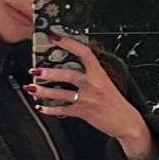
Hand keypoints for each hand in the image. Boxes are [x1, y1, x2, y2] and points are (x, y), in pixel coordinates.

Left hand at [26, 33, 154, 156]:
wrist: (126, 122)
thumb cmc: (115, 102)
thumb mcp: (106, 82)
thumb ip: (91, 73)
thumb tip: (72, 64)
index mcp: (99, 73)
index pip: (84, 53)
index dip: (68, 44)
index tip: (55, 38)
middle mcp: (93, 85)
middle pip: (68, 75)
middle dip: (49, 73)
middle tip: (35, 70)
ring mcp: (88, 99)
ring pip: (62, 94)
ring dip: (44, 91)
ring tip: (32, 88)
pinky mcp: (84, 113)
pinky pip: (63, 110)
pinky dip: (50, 109)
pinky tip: (41, 107)